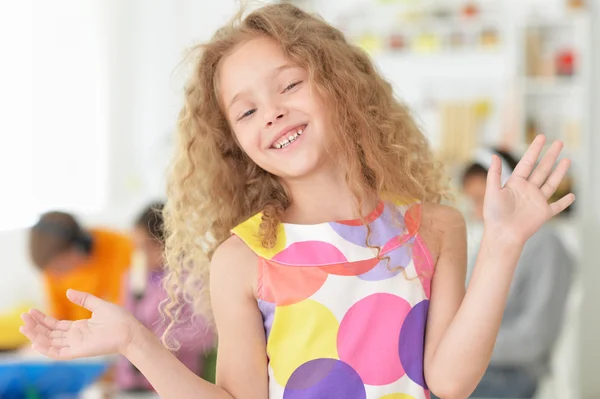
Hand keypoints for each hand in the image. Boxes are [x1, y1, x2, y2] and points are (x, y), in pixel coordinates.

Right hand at [20, 289, 139, 359]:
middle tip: (23, 317)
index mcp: (79, 327)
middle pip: (50, 333)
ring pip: (50, 342)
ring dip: (36, 335)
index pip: (56, 325)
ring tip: (24, 326)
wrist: (130, 331)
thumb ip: (83, 299)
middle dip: (36, 326)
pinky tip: (36, 341)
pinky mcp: (78, 351)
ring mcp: (76, 345)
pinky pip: (58, 353)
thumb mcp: (99, 305)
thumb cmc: (119, 319)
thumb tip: (68, 291)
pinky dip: (46, 349)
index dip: (43, 319)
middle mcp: (75, 337)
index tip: (31, 311)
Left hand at [483, 135, 574, 244]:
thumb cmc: (494, 215)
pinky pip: (557, 206)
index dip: (534, 150)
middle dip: (550, 156)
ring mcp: (537, 201)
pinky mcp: (544, 213)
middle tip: (559, 143)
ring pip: (551, 183)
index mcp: (515, 183)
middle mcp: (527, 190)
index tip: (542, 137)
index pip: (527, 162)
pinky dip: (565, 202)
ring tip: (567, 160)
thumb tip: (494, 155)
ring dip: (559, 172)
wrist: (502, 234)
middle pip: (542, 169)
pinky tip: (571, 195)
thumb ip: (494, 174)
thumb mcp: (492, 191)